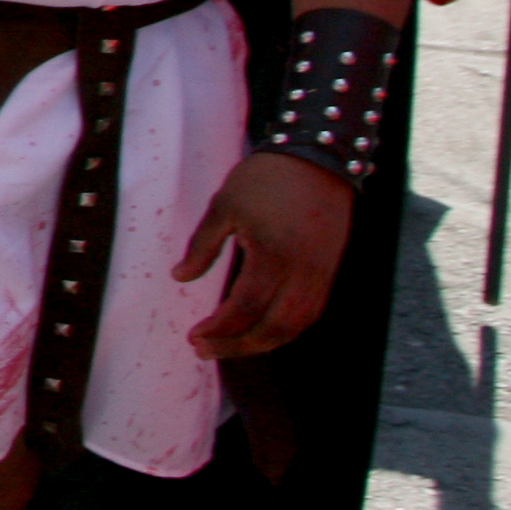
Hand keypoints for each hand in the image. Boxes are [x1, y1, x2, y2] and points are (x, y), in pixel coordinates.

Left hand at [173, 151, 356, 359]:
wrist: (319, 158)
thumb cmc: (266, 179)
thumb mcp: (224, 206)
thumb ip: (202, 246)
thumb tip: (180, 277)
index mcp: (273, 256)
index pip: (244, 307)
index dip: (218, 328)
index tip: (193, 336)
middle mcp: (302, 272)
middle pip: (273, 328)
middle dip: (238, 346)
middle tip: (204, 351)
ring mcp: (321, 275)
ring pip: (296, 327)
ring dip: (262, 343)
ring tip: (230, 347)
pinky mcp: (330, 271)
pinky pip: (310, 313)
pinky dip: (285, 329)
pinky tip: (262, 330)